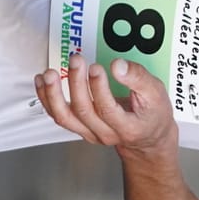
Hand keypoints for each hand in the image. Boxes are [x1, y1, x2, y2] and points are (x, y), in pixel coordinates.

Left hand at [33, 54, 177, 157]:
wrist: (146, 139)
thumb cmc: (152, 115)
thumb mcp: (156, 94)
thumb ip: (138, 78)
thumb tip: (118, 66)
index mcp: (127, 127)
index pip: (107, 110)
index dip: (99, 88)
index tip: (95, 68)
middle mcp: (106, 133)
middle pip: (84, 110)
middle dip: (76, 82)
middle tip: (76, 60)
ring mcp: (90, 132)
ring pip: (65, 117)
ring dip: (53, 94)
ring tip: (49, 74)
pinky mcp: (80, 127)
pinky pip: (58, 115)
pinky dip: (46, 98)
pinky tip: (42, 82)